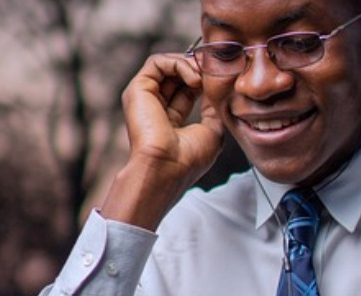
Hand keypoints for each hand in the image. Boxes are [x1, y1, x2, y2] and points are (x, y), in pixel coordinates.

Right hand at [101, 53, 224, 229]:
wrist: (167, 168)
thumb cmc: (189, 159)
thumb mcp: (212, 130)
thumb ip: (214, 108)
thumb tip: (218, 88)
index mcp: (170, 121)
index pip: (188, 89)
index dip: (206, 80)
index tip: (223, 79)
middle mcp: (155, 108)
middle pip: (178, 75)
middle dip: (199, 69)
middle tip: (215, 71)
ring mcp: (145, 98)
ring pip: (167, 65)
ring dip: (190, 65)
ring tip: (204, 77)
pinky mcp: (137, 89)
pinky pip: (157, 62)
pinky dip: (179, 64)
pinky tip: (194, 79)